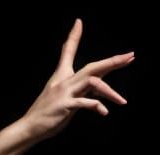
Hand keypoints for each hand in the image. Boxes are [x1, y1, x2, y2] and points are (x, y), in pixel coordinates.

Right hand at [19, 17, 133, 144]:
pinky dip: (97, 106)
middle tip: (130, 56)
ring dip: (110, 91)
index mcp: (62, 75)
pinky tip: (104, 112)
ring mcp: (66, 93)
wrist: (29, 127)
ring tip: (122, 101)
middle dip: (113, 61)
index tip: (78, 22)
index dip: (73, 36)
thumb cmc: (45, 111)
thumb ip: (70, 80)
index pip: (68, 50)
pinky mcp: (66, 106)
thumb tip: (86, 75)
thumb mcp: (56, 91)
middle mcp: (65, 81)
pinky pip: (86, 103)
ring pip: (93, 83)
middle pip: (93, 66)